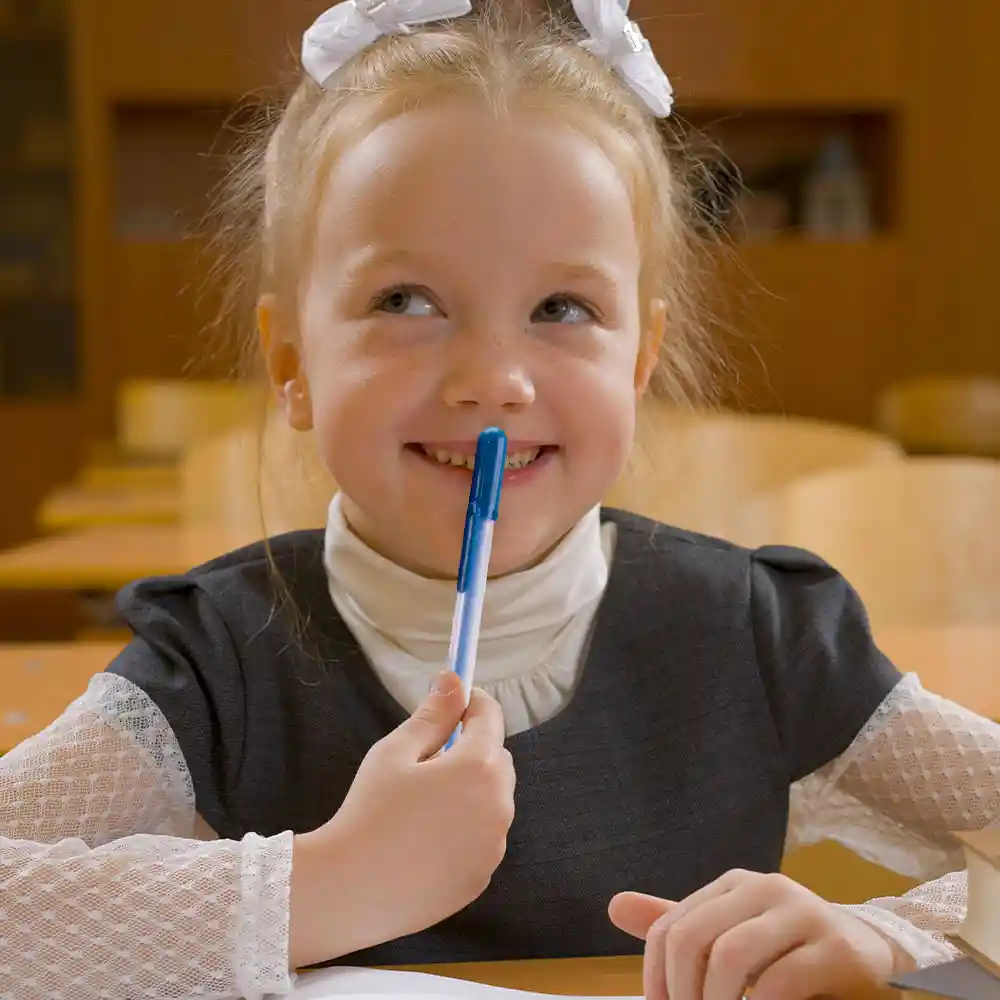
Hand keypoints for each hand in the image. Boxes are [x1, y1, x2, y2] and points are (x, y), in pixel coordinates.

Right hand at [290, 670, 514, 966]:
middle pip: (498, 760)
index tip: (452, 700)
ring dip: (470, 792)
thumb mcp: (396, 752)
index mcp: (479, 767)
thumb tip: (454, 680)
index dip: (471, 703)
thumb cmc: (369, 812)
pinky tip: (423, 840)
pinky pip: (481, 838)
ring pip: (491, 801)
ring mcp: (494, 845)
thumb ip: (433, 714)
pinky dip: (464, 830)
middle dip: (472, 750)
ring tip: (421, 805)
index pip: (490, 717)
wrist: (349, 890)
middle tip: (427, 760)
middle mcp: (498, 805)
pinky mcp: (482, 876)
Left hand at [609, 870, 913, 999]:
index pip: (671, 927)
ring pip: (733, 957)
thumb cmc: (785, 946)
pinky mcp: (835, 948)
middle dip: (683, 993)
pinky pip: (782, 981)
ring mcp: (801, 914)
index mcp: (732, 885)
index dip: (656, 977)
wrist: (868, 948)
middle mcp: (763, 888)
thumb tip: (614, 906)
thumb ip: (677, 924)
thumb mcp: (730, 931)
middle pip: (695, 939)